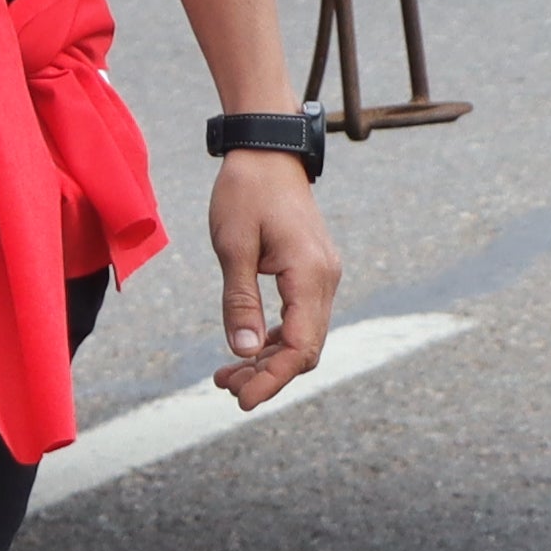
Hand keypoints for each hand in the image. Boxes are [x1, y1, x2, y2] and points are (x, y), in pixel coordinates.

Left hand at [209, 149, 342, 409]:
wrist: (267, 150)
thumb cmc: (245, 191)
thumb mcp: (233, 245)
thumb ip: (239, 300)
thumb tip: (242, 351)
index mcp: (310, 274)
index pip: (299, 347)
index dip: (272, 378)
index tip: (241, 400)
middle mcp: (325, 279)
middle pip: (306, 349)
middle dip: (268, 375)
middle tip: (224, 387)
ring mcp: (323, 275)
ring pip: (304, 336)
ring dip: (269, 359)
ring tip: (227, 375)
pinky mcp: (312, 271)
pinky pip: (301, 318)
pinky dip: (275, 338)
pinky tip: (246, 346)